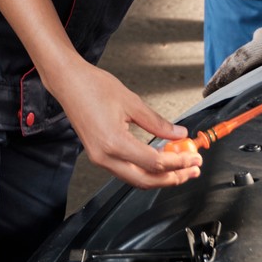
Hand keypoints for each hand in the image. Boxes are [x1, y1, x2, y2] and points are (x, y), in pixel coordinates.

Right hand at [41, 58, 200, 189]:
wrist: (67, 82)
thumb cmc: (92, 86)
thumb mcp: (131, 101)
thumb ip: (157, 122)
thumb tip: (179, 134)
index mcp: (114, 143)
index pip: (155, 163)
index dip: (178, 162)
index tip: (194, 158)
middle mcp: (105, 157)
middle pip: (146, 180)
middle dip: (173, 177)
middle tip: (192, 170)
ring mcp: (100, 158)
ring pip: (136, 179)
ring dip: (160, 176)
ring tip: (181, 168)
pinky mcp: (99, 155)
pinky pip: (126, 171)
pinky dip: (146, 170)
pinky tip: (159, 161)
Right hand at [204, 2, 261, 94]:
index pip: (240, 59)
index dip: (226, 75)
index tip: (212, 89)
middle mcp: (260, 43)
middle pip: (235, 61)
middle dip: (220, 77)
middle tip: (206, 94)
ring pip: (242, 63)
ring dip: (229, 76)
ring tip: (218, 93)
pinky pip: (252, 63)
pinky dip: (243, 74)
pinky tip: (242, 85)